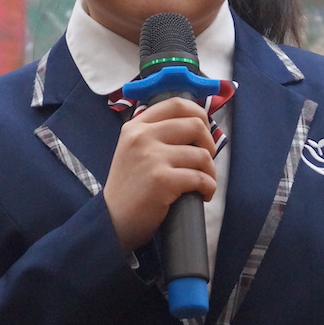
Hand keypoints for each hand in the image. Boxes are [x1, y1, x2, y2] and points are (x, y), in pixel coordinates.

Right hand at [103, 98, 216, 252]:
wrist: (112, 220)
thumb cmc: (129, 187)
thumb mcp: (133, 150)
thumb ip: (156, 133)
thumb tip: (197, 124)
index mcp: (136, 126)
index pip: (176, 104)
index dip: (198, 113)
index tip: (204, 129)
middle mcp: (142, 137)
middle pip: (195, 125)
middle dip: (210, 143)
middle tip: (205, 160)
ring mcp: (152, 157)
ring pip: (202, 154)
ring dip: (210, 171)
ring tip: (203, 182)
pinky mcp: (162, 180)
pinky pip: (200, 178)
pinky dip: (208, 187)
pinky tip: (202, 194)